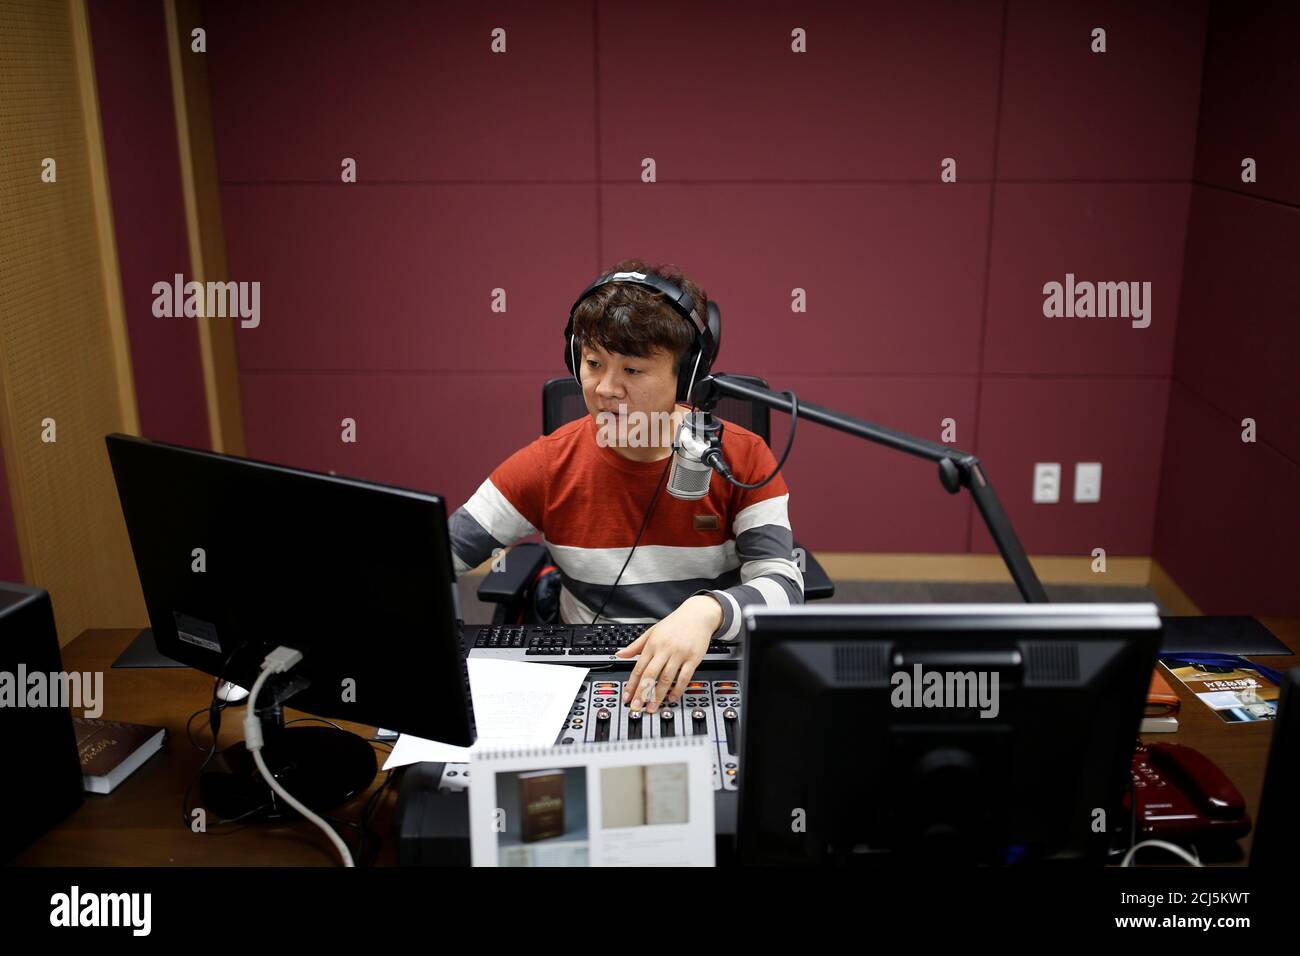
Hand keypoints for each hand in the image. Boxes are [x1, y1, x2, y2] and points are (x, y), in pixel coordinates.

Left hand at [615, 595, 722, 712]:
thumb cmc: (674, 624)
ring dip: (658, 695)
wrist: (697, 614)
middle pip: (650, 675)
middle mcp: (664, 649)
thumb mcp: (652, 631)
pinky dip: (678, 689)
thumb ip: (635, 646)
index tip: (627, 697)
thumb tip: (619, 654)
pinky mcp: (693, 658)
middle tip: (637, 707)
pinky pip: (684, 677)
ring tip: (653, 707)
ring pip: (666, 678)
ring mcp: (679, 654)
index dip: (632, 685)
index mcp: (652, 644)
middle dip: (642, 693)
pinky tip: (672, 698)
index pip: (639, 668)